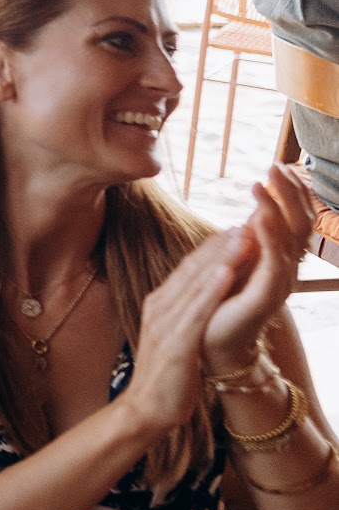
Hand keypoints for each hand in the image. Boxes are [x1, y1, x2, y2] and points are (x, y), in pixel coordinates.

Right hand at [121, 226, 256, 437]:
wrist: (145, 407)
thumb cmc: (166, 373)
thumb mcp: (174, 334)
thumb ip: (186, 310)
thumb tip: (207, 291)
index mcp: (159, 304)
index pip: (187, 268)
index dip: (211, 247)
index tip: (234, 229)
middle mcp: (159, 308)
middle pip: (192, 270)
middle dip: (219, 246)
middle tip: (243, 223)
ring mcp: (166, 325)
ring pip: (195, 285)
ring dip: (220, 259)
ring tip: (241, 238)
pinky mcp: (176, 344)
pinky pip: (196, 313)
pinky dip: (211, 291)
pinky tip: (226, 274)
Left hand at [205, 164, 314, 373]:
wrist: (211, 344)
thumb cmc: (221, 302)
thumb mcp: (235, 261)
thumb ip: (249, 236)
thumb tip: (258, 208)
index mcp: (277, 257)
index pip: (293, 218)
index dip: (291, 192)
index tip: (280, 165)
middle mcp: (284, 268)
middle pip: (299, 222)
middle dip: (290, 192)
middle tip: (277, 165)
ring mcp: (278, 282)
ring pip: (289, 238)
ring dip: (278, 206)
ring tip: (265, 180)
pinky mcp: (266, 296)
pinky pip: (274, 262)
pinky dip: (268, 236)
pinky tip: (258, 215)